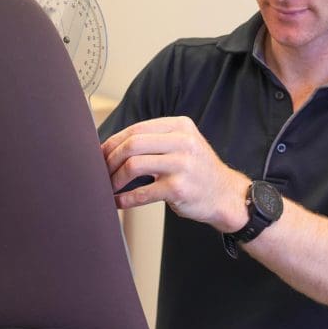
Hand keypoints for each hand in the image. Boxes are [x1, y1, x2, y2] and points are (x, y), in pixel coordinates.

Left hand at [101, 117, 250, 231]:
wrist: (226, 195)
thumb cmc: (198, 171)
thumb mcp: (184, 144)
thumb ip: (156, 140)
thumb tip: (114, 146)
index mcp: (180, 126)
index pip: (136, 129)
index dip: (113, 142)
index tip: (101, 154)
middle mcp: (182, 142)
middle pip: (132, 144)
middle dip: (110, 159)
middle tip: (102, 171)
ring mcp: (182, 165)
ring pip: (133, 165)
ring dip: (115, 178)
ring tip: (109, 186)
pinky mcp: (179, 189)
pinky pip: (142, 193)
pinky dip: (125, 199)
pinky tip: (119, 201)